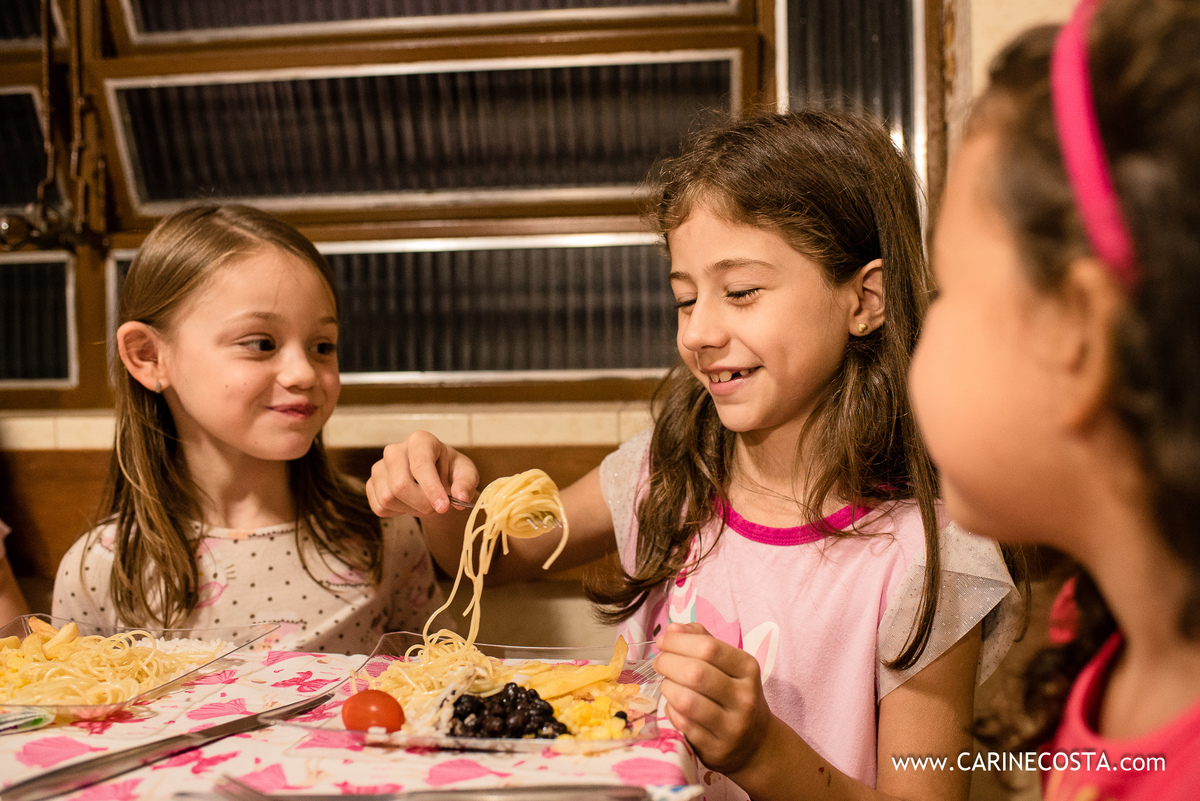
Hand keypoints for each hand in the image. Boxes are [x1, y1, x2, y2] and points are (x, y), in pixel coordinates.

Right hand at [366, 430, 479, 516]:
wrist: (436, 479)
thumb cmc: (451, 472)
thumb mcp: (466, 474)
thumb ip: (465, 484)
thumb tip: (460, 497)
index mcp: (420, 440)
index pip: (420, 465)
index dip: (431, 489)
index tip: (443, 507)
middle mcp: (395, 450)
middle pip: (400, 485)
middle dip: (422, 503)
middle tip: (438, 507)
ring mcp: (380, 467)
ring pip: (388, 498)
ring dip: (411, 508)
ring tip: (425, 502)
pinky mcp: (372, 484)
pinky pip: (380, 507)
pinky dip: (398, 512)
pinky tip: (410, 503)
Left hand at [654, 621, 773, 774]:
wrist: (756, 743)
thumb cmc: (735, 694)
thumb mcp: (729, 664)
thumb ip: (702, 640)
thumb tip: (673, 629)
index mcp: (747, 669)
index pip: (708, 647)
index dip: (678, 641)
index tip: (663, 641)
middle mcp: (744, 697)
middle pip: (695, 673)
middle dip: (667, 663)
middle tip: (659, 662)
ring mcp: (731, 726)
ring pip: (686, 701)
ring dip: (667, 687)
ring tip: (667, 683)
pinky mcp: (715, 748)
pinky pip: (682, 724)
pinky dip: (671, 710)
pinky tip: (673, 705)